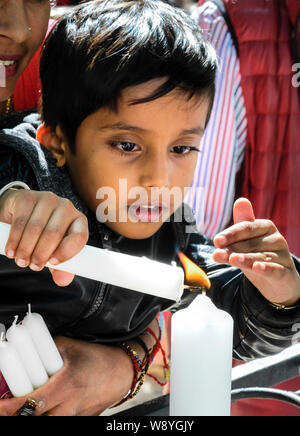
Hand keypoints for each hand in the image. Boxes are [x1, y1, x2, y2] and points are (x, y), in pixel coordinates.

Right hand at [0, 189, 88, 286]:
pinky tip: (11, 250)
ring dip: (25, 249)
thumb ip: (61, 267)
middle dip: (41, 254)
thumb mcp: (54, 250)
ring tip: (20, 260)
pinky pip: (20, 222)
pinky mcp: (28, 198)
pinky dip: (14, 240)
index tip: (52, 263)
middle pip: (54, 233)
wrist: (21, 211)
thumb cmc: (43, 233)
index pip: (79, 237)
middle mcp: (66, 207)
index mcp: (78, 221)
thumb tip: (63, 280)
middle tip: (32, 266)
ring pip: (36, 228)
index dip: (66, 252)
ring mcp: (47, 200)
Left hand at [0, 337, 133, 415]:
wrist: (123, 372)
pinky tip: (47, 407)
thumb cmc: (98, 358)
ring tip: (26, 408)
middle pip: (34, 420)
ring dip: (34, 415)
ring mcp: (75, 416)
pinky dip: (48, 415)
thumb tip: (27, 350)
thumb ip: (47, 349)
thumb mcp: (71, 346)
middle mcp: (69, 405)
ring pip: (47, 422)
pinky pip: (59, 421)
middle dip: (16, 416)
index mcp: (65, 385)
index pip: (29, 404)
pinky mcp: (80, 421)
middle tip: (6, 407)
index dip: (9, 407)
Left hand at [213, 198, 299, 306]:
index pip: (246, 228)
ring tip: (232, 260)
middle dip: (232, 249)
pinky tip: (256, 268)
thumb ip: (241, 225)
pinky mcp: (286, 273)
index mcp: (266, 227)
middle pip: (250, 244)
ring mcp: (283, 256)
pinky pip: (275, 270)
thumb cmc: (259, 255)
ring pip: (260, 257)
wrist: (278, 281)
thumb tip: (240, 201)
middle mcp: (276, 239)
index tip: (216, 241)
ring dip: (245, 259)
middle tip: (217, 254)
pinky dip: (266, 269)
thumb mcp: (247, 241)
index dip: (230, 234)